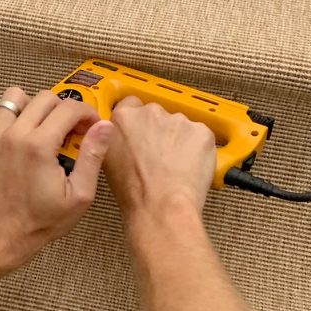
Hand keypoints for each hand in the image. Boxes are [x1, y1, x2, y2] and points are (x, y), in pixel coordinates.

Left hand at [0, 87, 113, 268]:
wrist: (3, 232)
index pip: (69, 108)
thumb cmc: (43, 219)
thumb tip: (104, 125)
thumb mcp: (79, 195)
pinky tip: (18, 130)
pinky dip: (6, 113)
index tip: (91, 127)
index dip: (86, 113)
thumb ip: (92, 156)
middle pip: (45, 98)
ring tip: (42, 126)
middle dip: (63, 109)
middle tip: (69, 130)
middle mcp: (14, 135)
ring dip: (33, 106)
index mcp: (40, 146)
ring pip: (15, 96)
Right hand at [103, 97, 215, 222]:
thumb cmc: (135, 192)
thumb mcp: (108, 161)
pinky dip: (197, 149)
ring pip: (180, 126)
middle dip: (159, 131)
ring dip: (179, 140)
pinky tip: (188, 167)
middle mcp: (151, 113)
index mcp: (124, 118)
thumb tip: (123, 139)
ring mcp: (178, 120)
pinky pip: (200, 136)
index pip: (131, 104)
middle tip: (157, 156)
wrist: (161, 206)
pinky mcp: (201, 131)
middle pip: (157, 114)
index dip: (137, 122)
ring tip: (174, 166)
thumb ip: (116, 139)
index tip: (141, 132)